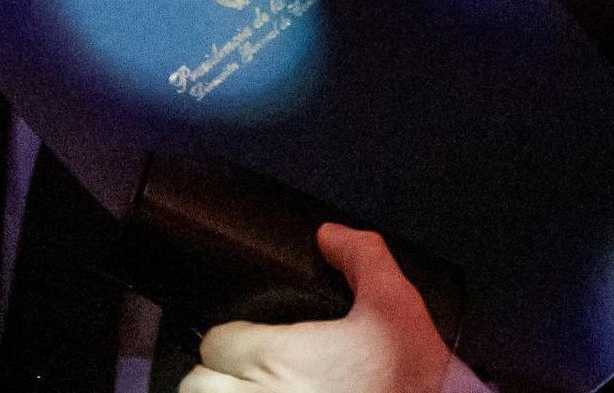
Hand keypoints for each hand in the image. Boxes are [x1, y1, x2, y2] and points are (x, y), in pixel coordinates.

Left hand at [179, 224, 482, 392]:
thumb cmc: (413, 381)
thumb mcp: (398, 308)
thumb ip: (363, 259)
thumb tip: (330, 235)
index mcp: (279, 358)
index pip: (219, 342)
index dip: (238, 340)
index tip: (259, 346)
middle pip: (200, 383)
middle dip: (222, 377)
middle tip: (254, 376)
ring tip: (258, 391)